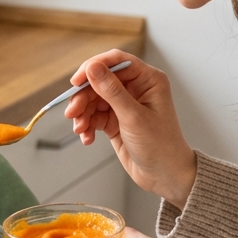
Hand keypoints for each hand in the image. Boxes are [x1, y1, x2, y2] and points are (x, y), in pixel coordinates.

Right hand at [62, 51, 196, 207]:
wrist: (164, 176)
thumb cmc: (160, 146)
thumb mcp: (133, 117)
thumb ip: (112, 91)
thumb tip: (93, 68)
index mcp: (148, 80)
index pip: (116, 61)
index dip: (94, 67)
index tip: (76, 81)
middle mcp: (136, 88)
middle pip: (100, 81)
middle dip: (84, 97)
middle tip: (72, 113)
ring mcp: (124, 104)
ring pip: (93, 99)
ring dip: (83, 113)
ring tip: (80, 129)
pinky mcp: (115, 120)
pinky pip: (94, 115)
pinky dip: (87, 125)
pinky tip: (87, 138)